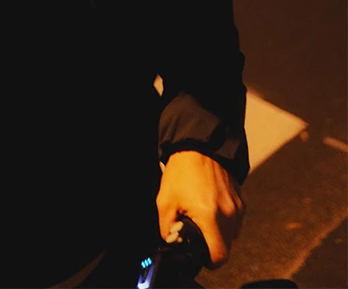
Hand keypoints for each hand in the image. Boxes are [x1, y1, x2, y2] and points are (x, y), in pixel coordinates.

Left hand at [156, 150, 244, 268]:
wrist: (199, 145)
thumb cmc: (183, 170)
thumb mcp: (165, 201)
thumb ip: (167, 227)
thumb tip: (171, 241)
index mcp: (211, 217)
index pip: (219, 256)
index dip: (208, 260)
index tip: (199, 253)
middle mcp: (229, 214)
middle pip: (226, 247)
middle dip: (211, 244)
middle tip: (196, 230)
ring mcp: (238, 207)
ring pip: (231, 234)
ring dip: (219, 231)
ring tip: (202, 215)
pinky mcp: (241, 199)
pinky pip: (235, 219)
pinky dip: (224, 219)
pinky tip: (210, 204)